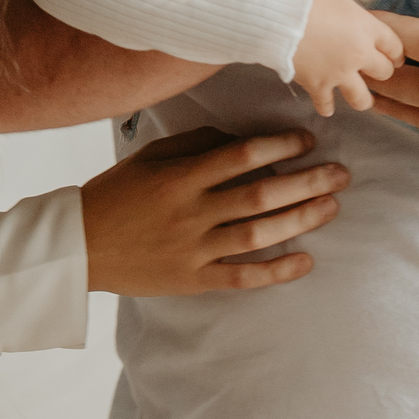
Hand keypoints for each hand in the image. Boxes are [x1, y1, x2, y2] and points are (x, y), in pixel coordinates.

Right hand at [80, 127, 349, 293]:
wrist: (79, 246)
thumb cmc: (118, 193)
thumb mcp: (151, 156)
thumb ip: (196, 144)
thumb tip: (242, 139)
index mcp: (180, 176)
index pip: (241, 156)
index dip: (279, 146)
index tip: (307, 141)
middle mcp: (191, 212)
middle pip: (260, 195)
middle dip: (306, 182)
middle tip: (340, 174)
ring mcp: (193, 250)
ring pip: (258, 235)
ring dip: (300, 220)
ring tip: (332, 206)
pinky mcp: (193, 280)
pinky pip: (242, 278)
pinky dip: (276, 271)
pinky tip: (305, 260)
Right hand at [293, 0, 402, 114]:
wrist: (279, 22)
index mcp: (367, 28)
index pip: (394, 45)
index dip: (395, 52)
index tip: (393, 57)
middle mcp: (360, 54)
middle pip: (384, 72)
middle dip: (380, 73)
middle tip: (374, 73)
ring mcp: (341, 73)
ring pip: (363, 98)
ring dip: (361, 98)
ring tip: (359, 98)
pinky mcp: (320, 86)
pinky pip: (328, 104)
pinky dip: (326, 106)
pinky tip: (326, 106)